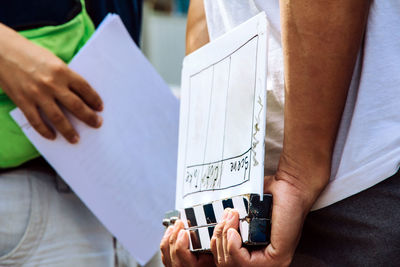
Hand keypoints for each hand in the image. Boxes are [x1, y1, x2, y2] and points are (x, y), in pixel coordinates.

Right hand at [0, 24, 102, 142]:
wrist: (1, 51)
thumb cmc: (29, 54)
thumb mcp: (53, 60)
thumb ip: (65, 77)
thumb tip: (79, 95)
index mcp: (62, 71)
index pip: (85, 89)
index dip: (94, 100)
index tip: (100, 108)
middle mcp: (52, 84)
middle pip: (76, 106)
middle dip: (89, 117)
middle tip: (97, 124)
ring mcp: (37, 94)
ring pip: (58, 118)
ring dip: (69, 131)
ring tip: (76, 139)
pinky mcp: (23, 101)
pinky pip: (37, 121)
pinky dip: (46, 131)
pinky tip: (53, 136)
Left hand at [160, 220, 214, 266]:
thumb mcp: (212, 258)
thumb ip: (207, 245)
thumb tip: (199, 231)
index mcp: (190, 265)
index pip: (180, 249)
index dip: (181, 237)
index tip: (184, 230)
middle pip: (170, 248)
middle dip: (174, 232)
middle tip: (179, 223)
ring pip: (165, 250)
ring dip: (168, 236)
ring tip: (173, 227)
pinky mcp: (170, 266)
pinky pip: (164, 254)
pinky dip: (166, 243)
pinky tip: (169, 236)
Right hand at [210, 161, 326, 266]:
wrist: (290, 186)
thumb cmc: (268, 197)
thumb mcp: (241, 214)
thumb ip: (227, 224)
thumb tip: (205, 230)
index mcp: (253, 254)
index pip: (224, 260)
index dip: (213, 247)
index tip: (209, 229)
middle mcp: (261, 262)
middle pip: (224, 263)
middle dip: (217, 239)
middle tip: (225, 218)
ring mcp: (270, 263)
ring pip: (231, 264)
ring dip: (225, 238)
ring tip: (230, 219)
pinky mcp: (277, 259)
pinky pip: (243, 262)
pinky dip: (232, 246)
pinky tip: (234, 230)